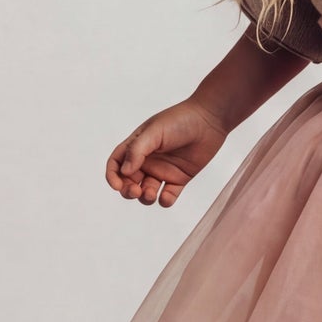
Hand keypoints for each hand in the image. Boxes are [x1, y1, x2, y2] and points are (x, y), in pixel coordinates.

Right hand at [105, 98, 229, 206]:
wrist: (209, 120)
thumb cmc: (180, 120)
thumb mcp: (154, 132)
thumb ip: (137, 150)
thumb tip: (124, 171)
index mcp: (137, 147)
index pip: (116, 165)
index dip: (113, 176)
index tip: (117, 185)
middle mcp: (147, 160)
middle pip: (129, 182)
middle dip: (128, 191)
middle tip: (136, 191)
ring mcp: (163, 170)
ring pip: (146, 192)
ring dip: (144, 198)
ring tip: (151, 194)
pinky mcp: (179, 178)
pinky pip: (168, 195)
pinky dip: (164, 201)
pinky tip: (166, 197)